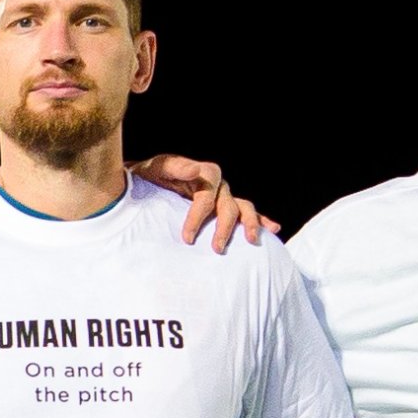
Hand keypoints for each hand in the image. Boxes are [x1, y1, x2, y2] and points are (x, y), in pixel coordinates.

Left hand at [132, 152, 280, 251]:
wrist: (145, 181)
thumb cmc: (149, 176)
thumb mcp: (157, 167)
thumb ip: (176, 168)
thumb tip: (196, 169)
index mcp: (203, 173)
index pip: (208, 193)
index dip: (199, 215)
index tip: (187, 238)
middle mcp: (217, 185)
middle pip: (228, 204)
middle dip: (224, 227)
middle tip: (216, 249)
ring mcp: (223, 196)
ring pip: (242, 208)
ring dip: (248, 224)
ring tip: (251, 241)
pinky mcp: (223, 207)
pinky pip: (245, 213)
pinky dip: (260, 220)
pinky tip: (272, 229)